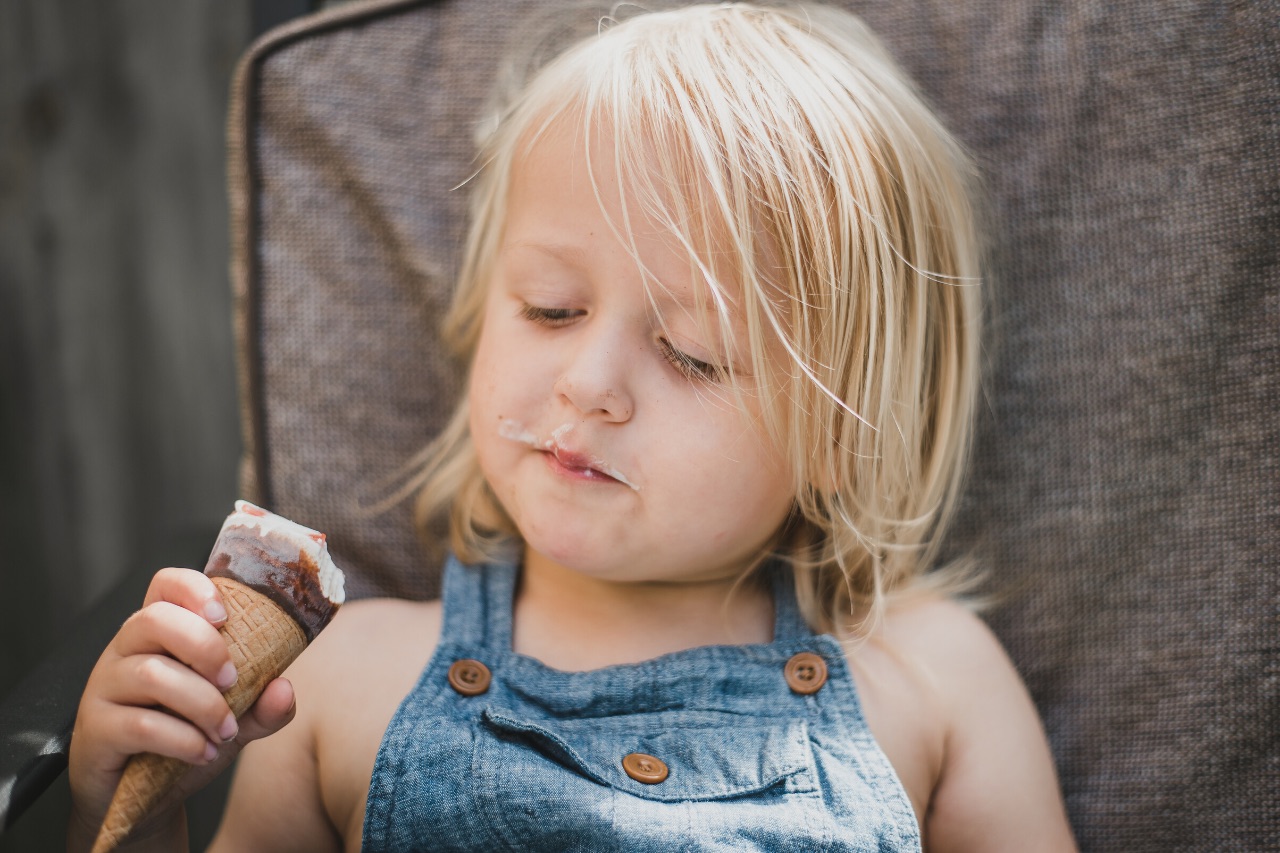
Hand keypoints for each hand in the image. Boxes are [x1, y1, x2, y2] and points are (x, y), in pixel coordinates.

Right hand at [67, 567, 296, 849]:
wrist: (140, 796)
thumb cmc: (185, 737)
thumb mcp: (233, 717)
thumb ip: (263, 703)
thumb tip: (284, 689)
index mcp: (159, 633)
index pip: (166, 585)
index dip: (195, 589)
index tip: (225, 616)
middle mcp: (126, 650)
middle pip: (155, 619)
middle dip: (204, 647)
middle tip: (231, 681)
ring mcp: (104, 688)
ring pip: (152, 674)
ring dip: (202, 704)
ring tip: (224, 730)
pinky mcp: (96, 729)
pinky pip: (141, 725)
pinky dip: (183, 740)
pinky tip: (202, 752)